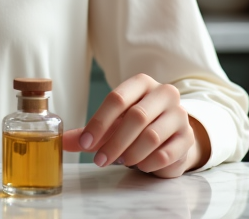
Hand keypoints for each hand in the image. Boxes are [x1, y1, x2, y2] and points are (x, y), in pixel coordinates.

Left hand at [63, 74, 209, 177]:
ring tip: (120, 161)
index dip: (98, 123)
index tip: (85, 144)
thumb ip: (89, 132)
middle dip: (113, 142)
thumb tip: (61, 141)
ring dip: (130, 153)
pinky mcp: (188, 137)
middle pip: (136, 117)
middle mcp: (164, 93)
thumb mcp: (112, 124)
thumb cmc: (137, 126)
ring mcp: (180, 115)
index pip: (117, 98)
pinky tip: (139, 164)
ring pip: (151, 136)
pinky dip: (148, 163)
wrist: (172, 136)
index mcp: (141, 83)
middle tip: (99, 160)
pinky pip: (166, 153)